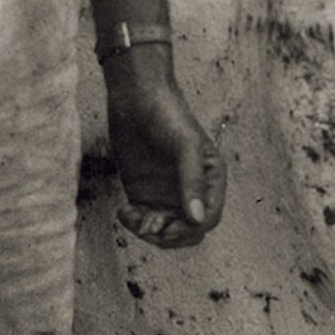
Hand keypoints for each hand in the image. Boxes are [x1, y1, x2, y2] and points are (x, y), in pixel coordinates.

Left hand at [104, 49, 224, 247]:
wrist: (136, 98)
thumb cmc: (167, 115)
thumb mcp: (184, 146)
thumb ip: (192, 182)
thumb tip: (196, 219)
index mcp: (211, 179)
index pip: (210, 217)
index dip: (193, 228)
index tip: (170, 226)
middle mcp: (191, 191)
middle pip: (189, 231)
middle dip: (171, 236)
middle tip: (150, 226)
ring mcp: (167, 194)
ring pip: (165, 231)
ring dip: (150, 233)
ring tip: (133, 218)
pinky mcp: (144, 195)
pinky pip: (143, 222)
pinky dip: (134, 224)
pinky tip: (124, 212)